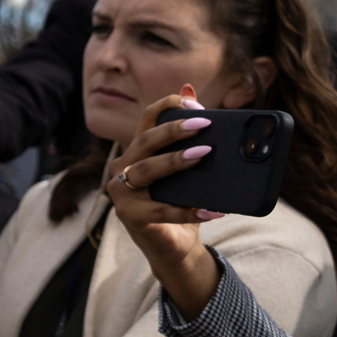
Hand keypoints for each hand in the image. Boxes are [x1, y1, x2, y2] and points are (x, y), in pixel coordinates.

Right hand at [106, 85, 222, 317]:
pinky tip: (214, 210)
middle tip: (204, 124)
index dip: (167, 107)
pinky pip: (161, 211)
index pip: (146, 119)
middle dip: (173, 130)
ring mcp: (122, 193)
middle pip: (144, 141)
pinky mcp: (130, 217)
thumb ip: (187, 134)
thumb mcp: (188, 169)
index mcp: (136, 152)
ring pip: (146, 170)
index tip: (195, 104)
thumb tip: (192, 90)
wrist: (176, 247)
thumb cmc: (180, 202)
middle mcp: (122, 168)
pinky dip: (190, 211)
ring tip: (204, 155)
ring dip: (175, 161)